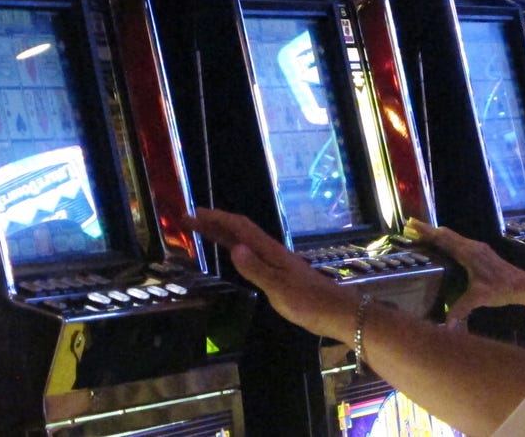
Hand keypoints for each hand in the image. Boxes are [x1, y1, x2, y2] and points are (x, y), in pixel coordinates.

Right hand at [185, 207, 354, 339]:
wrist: (336, 312)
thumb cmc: (308, 302)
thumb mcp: (279, 288)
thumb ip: (257, 269)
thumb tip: (233, 248)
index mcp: (271, 252)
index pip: (241, 228)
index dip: (218, 219)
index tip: (195, 213)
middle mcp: (271, 252)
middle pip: (239, 232)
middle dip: (214, 224)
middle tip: (189, 219)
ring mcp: (275, 262)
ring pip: (244, 242)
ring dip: (222, 234)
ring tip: (201, 231)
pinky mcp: (278, 274)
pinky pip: (250, 255)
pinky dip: (234, 249)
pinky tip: (231, 253)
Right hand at [407, 219, 524, 327]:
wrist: (522, 285)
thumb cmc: (501, 289)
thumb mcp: (479, 299)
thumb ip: (461, 309)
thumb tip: (446, 326)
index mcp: (469, 252)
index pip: (443, 238)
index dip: (427, 231)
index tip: (412, 224)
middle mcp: (472, 246)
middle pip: (447, 234)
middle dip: (429, 231)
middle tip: (411, 228)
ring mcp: (478, 248)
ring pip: (453, 237)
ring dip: (438, 235)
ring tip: (423, 236)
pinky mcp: (481, 252)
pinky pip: (459, 242)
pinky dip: (447, 241)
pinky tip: (444, 248)